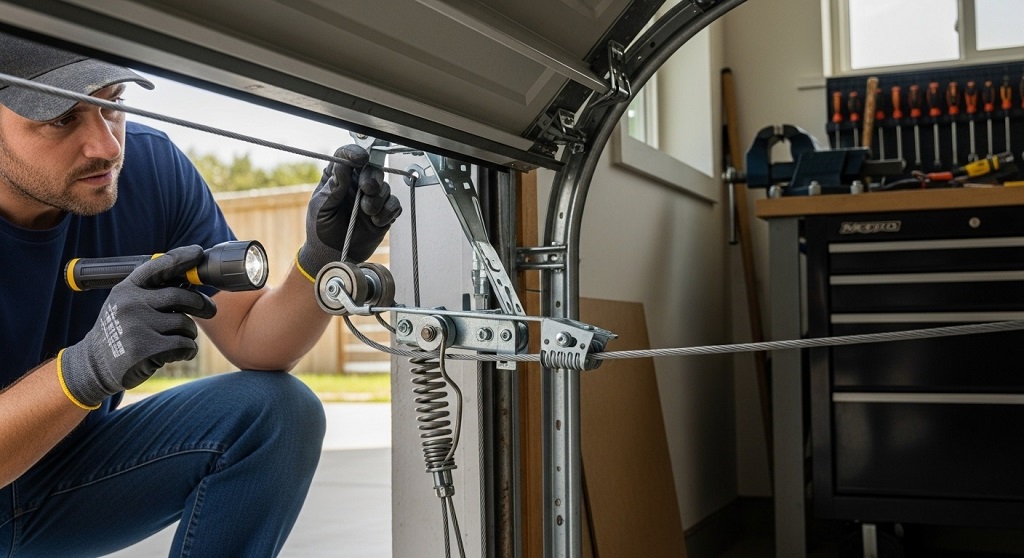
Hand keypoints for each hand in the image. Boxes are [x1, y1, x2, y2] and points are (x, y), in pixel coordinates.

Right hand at [58, 245, 217, 408]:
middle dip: (201, 303)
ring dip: (190, 333)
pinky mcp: (146, 349)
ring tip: (179, 338)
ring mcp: (137, 326)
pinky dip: (188, 350)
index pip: (157, 267)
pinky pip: (184, 345)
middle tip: (210, 310)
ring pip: (185, 323)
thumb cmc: (122, 331)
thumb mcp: (126, 304)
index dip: (181, 258)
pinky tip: (180, 353)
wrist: (96, 365)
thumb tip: (191, 280)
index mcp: (126, 289)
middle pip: (181, 296)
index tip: (198, 253)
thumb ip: (152, 292)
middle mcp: (131, 304)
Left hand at [297, 145, 401, 279]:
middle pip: (372, 169)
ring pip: (385, 187)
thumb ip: (333, 188)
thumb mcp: (320, 208)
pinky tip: (376, 222)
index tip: (360, 158)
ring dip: (378, 200)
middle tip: (367, 189)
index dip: (354, 153)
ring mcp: (371, 199)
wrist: (332, 256)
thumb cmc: (320, 231)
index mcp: (337, 179)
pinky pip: (394, 205)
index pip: (346, 156)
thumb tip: (342, 166)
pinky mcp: (383, 214)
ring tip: (367, 213)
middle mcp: (355, 185)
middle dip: (372, 178)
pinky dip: (388, 212)